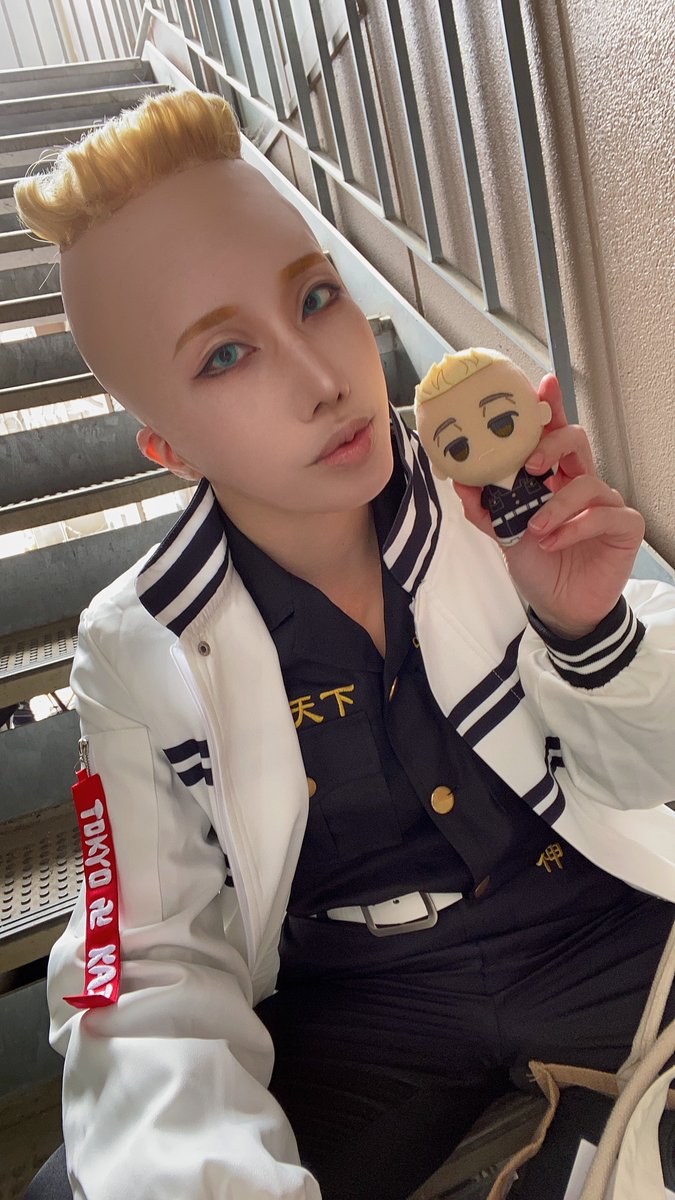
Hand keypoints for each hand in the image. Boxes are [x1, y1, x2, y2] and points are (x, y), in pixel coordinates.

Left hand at [453, 374, 644, 638]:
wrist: (558, 606)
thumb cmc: (538, 564)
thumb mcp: (502, 535)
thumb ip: (483, 508)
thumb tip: (462, 480)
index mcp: (554, 477)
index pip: (553, 433)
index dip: (551, 407)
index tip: (541, 385)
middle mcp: (581, 483)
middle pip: (577, 440)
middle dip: (552, 444)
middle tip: (528, 465)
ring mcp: (606, 503)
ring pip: (589, 482)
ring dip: (556, 505)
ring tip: (534, 529)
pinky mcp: (623, 527)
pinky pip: (605, 515)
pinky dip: (575, 528)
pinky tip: (554, 542)